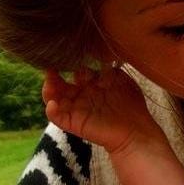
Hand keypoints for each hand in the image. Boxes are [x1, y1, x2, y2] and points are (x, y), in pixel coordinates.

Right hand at [43, 67, 162, 153]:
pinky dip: (51, 110)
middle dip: (54, 75)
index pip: (75, 72)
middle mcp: (81, 96)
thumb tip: (97, 57)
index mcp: (92, 85)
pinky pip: (56, 117)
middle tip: (52, 65)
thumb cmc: (131, 103)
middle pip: (61, 84)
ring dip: (48, 90)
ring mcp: (76, 109)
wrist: (135, 130)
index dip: (72, 64)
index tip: (69, 54)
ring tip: (50, 81)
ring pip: (54, 98)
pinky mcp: (74, 123)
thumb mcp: (121, 80)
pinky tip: (53, 103)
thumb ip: (108, 68)